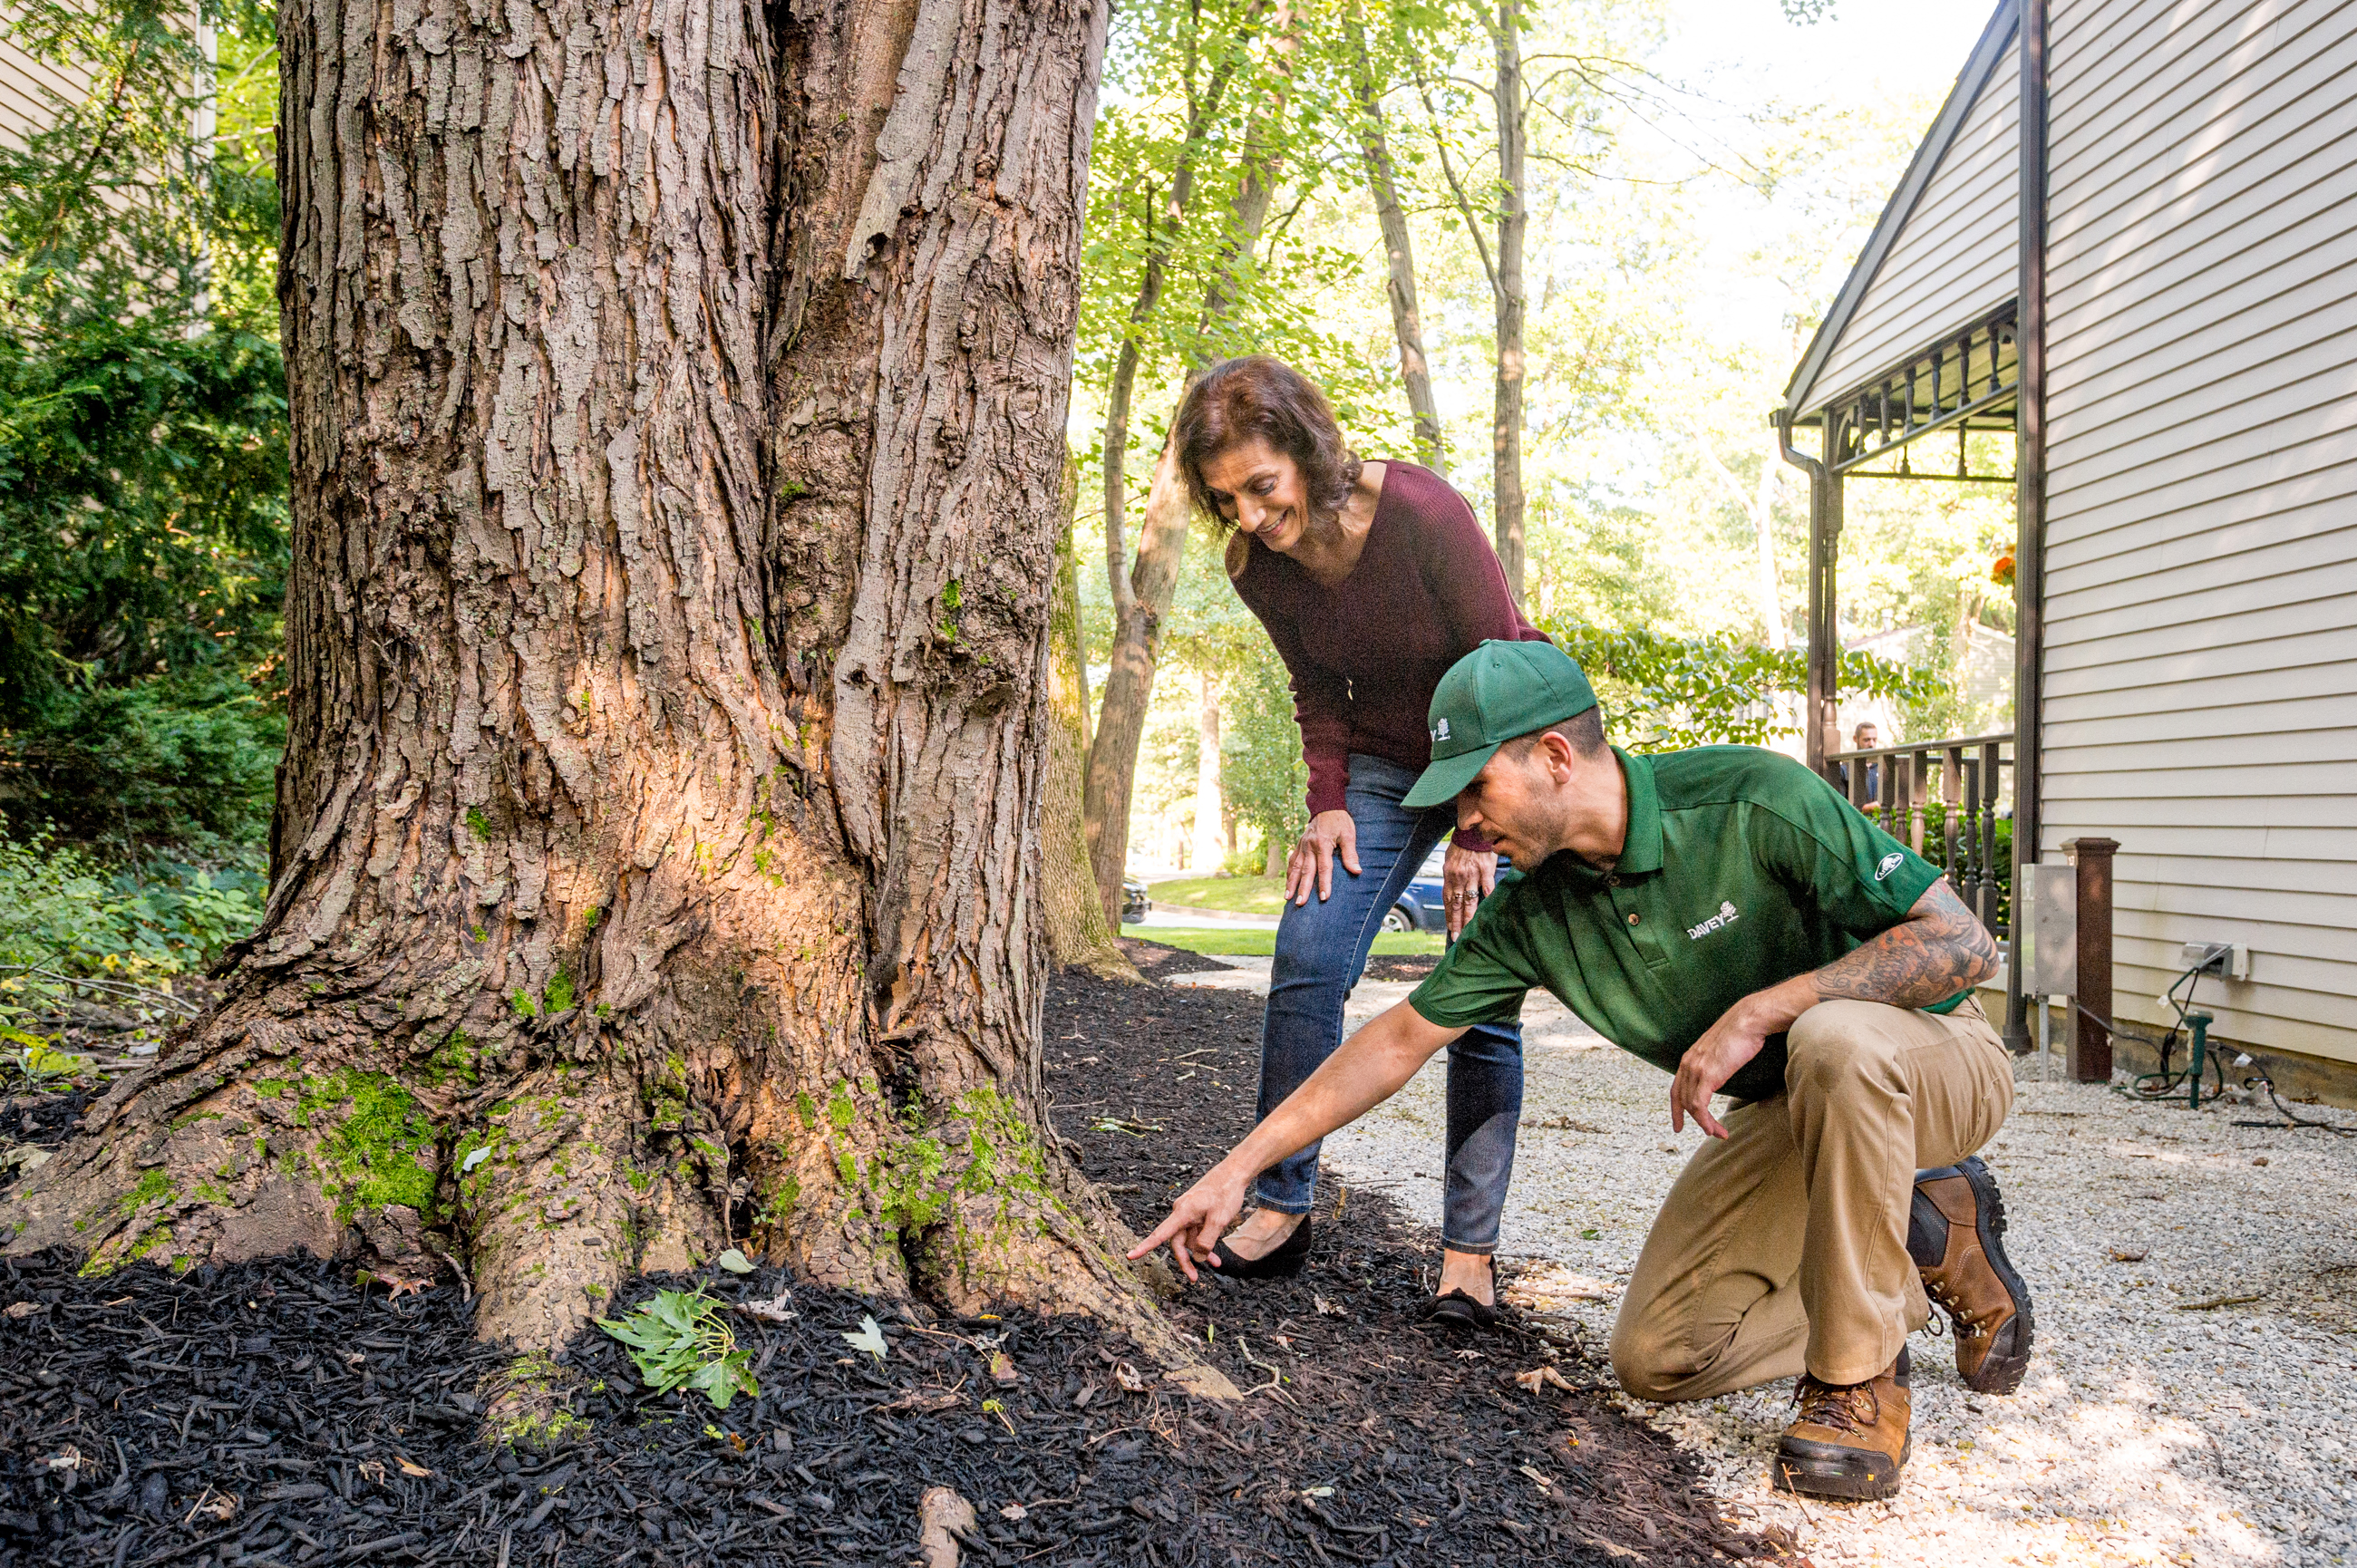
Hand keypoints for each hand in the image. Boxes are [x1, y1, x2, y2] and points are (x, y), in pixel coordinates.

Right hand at [1126, 1165, 1250, 1283]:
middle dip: (1185, 1260)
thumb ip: (1206, 1240)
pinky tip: (1215, 1253)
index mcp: (1182, 1212)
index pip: (1160, 1234)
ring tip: (1216, 1263)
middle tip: (1195, 1278)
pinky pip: (1196, 1232)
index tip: (1130, 1256)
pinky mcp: (1196, 1211)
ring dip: (1200, 1251)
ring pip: (1189, 1238)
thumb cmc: (1226, 1192)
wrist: (1234, 1172)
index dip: (1145, 1247)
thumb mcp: (1219, 1220)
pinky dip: (1204, 1242)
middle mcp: (1181, 1212)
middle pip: (1177, 1242)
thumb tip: (1197, 1257)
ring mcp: (1189, 1212)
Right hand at [1287, 810, 1360, 904]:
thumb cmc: (1340, 820)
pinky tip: (1288, 883)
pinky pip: (1293, 860)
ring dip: (1292, 883)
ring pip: (1296, 867)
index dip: (1325, 883)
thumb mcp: (1349, 834)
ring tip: (1288, 898)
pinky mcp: (1299, 845)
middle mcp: (1310, 846)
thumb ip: (1350, 854)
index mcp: (1323, 844)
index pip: (1324, 868)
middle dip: (1304, 888)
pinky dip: (1289, 873)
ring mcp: (1303, 845)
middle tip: (1301, 903)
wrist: (1326, 805)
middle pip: (1307, 871)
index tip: (1324, 898)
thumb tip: (1357, 871)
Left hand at [1441, 844, 1496, 938]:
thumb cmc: (1461, 845)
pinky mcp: (1486, 870)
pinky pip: (1487, 887)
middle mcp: (1459, 877)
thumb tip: (1452, 893)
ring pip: (1470, 900)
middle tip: (1456, 937)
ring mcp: (1472, 875)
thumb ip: (1451, 878)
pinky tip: (1487, 911)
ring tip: (1468, 930)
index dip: (1449, 916)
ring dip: (1468, 917)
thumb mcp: (1450, 861)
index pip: (1447, 900)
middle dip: (1456, 922)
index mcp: (1449, 875)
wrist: (1472, 829)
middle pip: (1457, 904)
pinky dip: (1487, 899)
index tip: (1451, 929)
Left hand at [1669, 995, 1774, 1139]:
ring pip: (1692, 1106)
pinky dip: (1705, 1121)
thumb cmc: (1741, 1034)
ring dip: (1705, 1124)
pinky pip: (1700, 1105)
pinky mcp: (1708, 1075)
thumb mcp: (1720, 1051)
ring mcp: (1696, 1069)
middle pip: (1683, 1101)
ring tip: (1719, 1133)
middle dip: (1694, 1121)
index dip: (1676, 1110)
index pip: (1676, 1089)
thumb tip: (1718, 1072)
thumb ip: (1714, 1063)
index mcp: (1689, 1058)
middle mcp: (1688, 1064)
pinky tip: (1713, 1129)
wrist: (1748, 1021)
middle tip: (1711, 1133)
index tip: (1678, 1125)